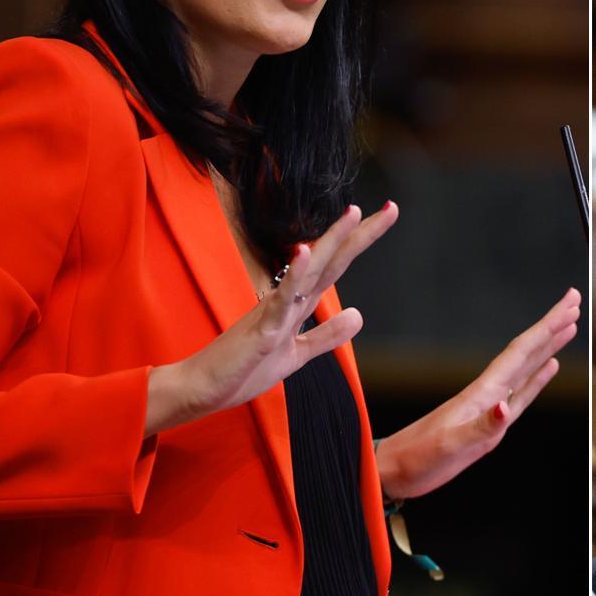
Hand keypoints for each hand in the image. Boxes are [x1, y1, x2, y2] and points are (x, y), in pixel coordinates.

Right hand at [144, 202, 398, 435]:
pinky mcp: (261, 331)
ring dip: (330, 242)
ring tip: (354, 213)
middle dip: (359, 235)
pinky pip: (279, 301)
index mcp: (297, 304)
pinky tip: (304, 252)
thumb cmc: (243, 369)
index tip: (386, 216)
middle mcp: (287, 299)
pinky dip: (293, 276)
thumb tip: (358, 315)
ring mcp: (273, 312)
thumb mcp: (297, 354)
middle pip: (330, 260)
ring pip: (308, 271)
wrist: (204, 387)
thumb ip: (326, 335)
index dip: (360, 243)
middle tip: (391, 208)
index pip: (335, 267)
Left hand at [376, 288, 579, 501]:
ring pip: (526, 368)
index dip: (546, 327)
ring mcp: (489, 407)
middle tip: (575, 301)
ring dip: (547, 346)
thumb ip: (480, 426)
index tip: (569, 303)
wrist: (394, 470)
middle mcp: (488, 394)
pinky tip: (549, 367)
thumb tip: (506, 407)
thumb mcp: (449, 445)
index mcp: (481, 394)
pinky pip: (521, 393)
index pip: (521, 352)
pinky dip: (537, 377)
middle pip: (526, 351)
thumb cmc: (417, 459)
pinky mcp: (489, 423)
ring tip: (569, 326)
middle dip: (551, 325)